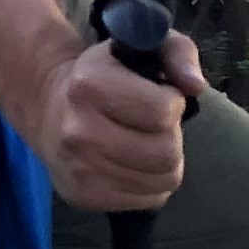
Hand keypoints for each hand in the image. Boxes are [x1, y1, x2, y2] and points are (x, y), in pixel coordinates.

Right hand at [29, 27, 204, 211]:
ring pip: (162, 182)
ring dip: (163, 163)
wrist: (53, 108)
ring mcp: (78, 168)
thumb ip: (179, 54)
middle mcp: (79, 129)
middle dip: (170, 136)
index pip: (163, 111)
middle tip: (152, 125)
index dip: (171, 102)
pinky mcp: (82, 196)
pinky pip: (146, 201)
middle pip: (167, 154)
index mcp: (90, 83)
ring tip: (144, 143)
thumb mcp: (145, 46)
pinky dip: (150, 185)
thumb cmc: (109, 75)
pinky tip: (134, 165)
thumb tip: (195, 86)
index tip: (158, 95)